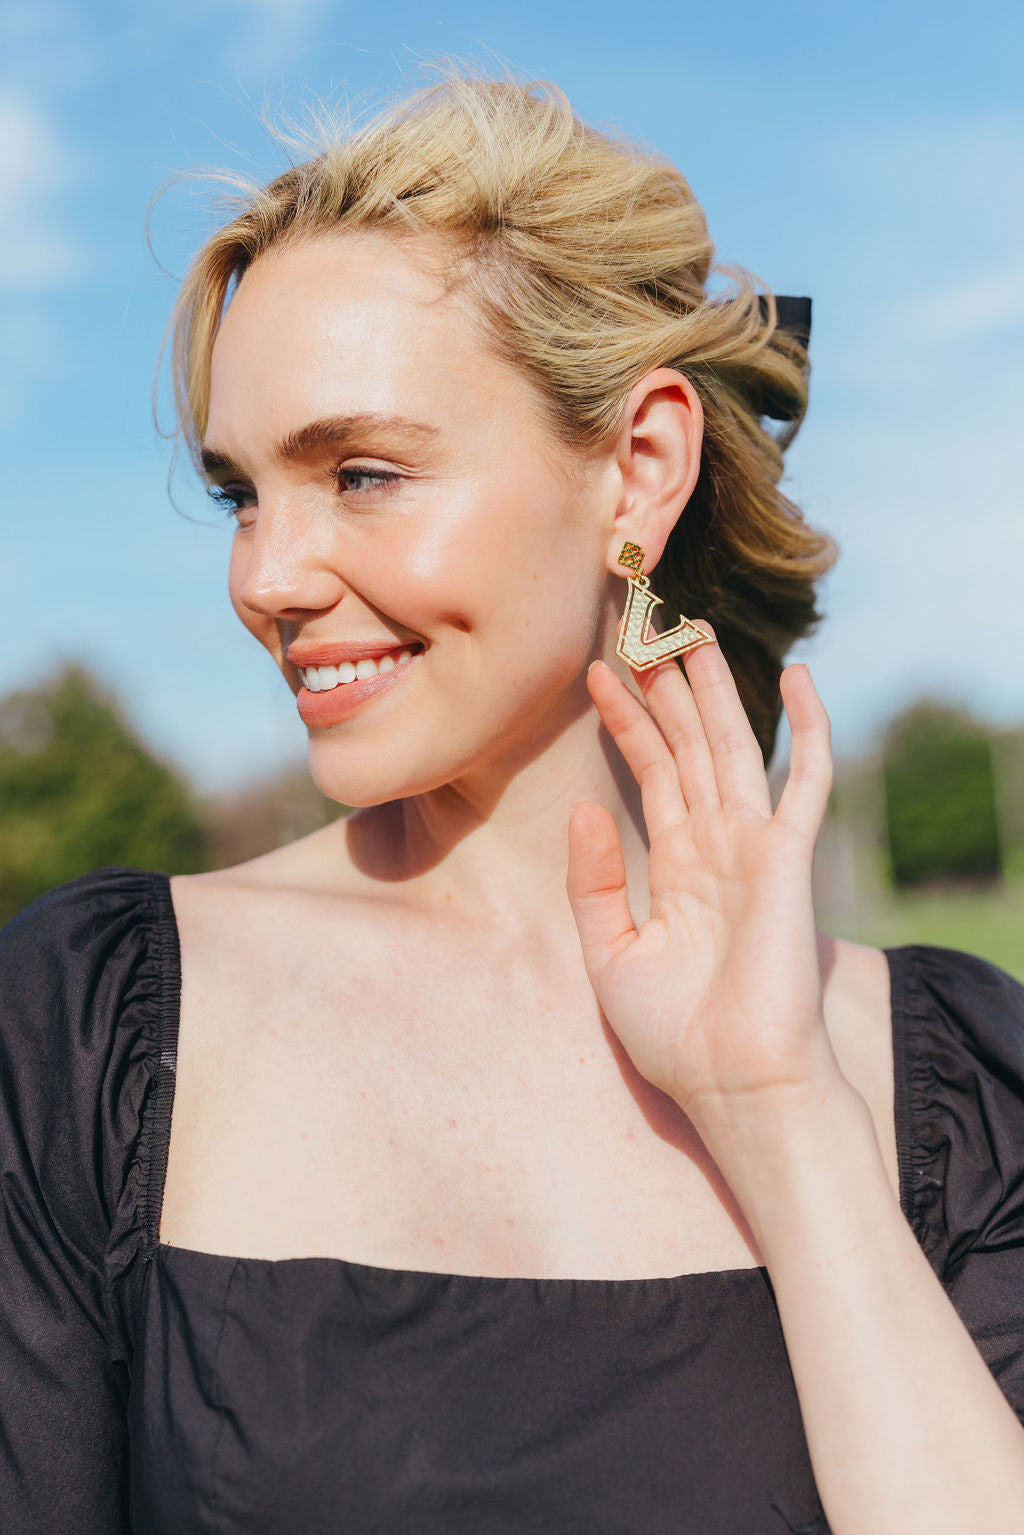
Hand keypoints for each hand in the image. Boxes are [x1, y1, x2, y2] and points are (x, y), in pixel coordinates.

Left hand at [566, 632, 838, 1145]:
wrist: (734, 1086)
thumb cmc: (677, 1036)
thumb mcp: (609, 954)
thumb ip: (594, 881)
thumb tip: (583, 808)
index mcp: (678, 868)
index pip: (651, 775)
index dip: (627, 724)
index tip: (599, 675)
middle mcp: (717, 847)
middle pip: (689, 747)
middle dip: (669, 689)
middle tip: (648, 627)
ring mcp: (756, 848)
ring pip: (733, 748)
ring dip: (715, 690)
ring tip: (693, 630)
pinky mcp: (790, 858)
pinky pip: (805, 781)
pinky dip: (808, 729)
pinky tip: (799, 679)